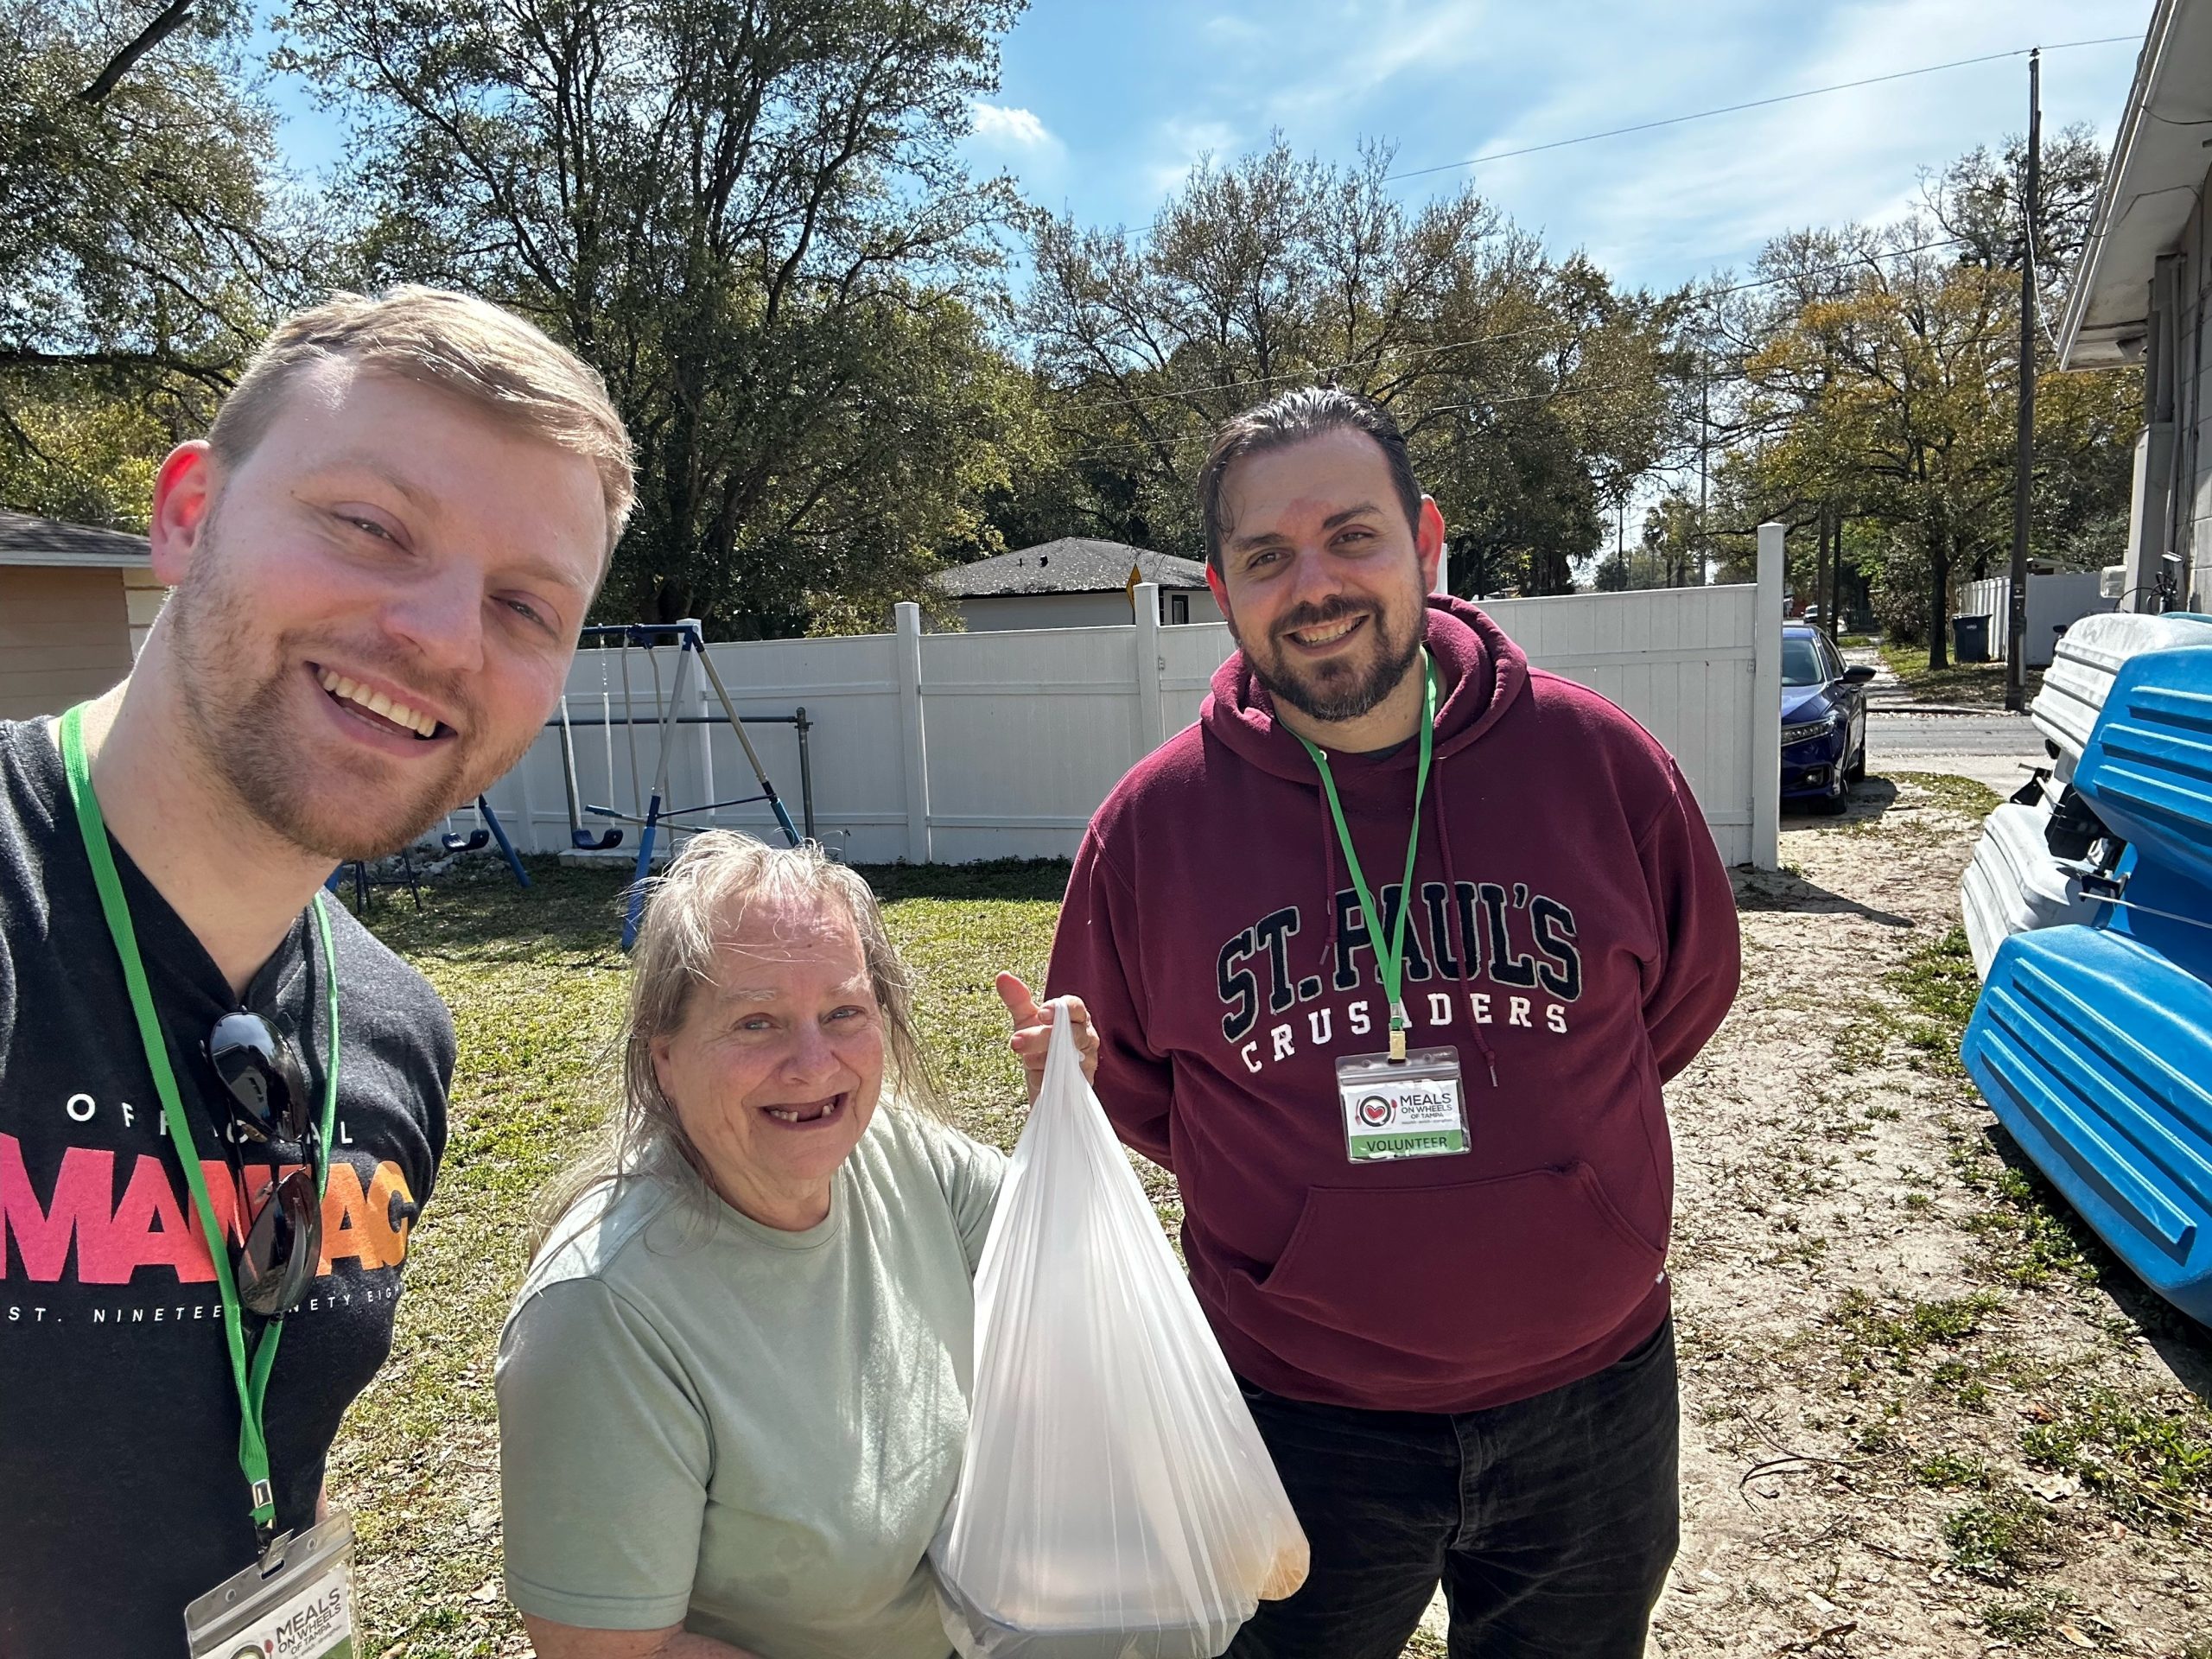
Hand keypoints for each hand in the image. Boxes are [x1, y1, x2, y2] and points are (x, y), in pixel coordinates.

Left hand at [995, 973, 1098, 1104]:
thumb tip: (1002, 975)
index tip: (1041, 1013)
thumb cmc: (1038, 1044)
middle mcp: (1086, 1035)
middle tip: (1015, 1042)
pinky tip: (1036, 1078)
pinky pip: (1062, 1079)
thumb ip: (1017, 999)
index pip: (1074, 1006)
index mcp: (1075, 1016)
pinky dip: (1043, 1079)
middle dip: (1040, 1038)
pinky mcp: (1083, 1082)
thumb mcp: (1026, 1020)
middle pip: (1070, 1032)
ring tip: (1027, 1061)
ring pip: (1066, 1056)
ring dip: (1040, 1060)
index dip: (1059, 1009)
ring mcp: (1088, 1059)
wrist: (1043, 1082)